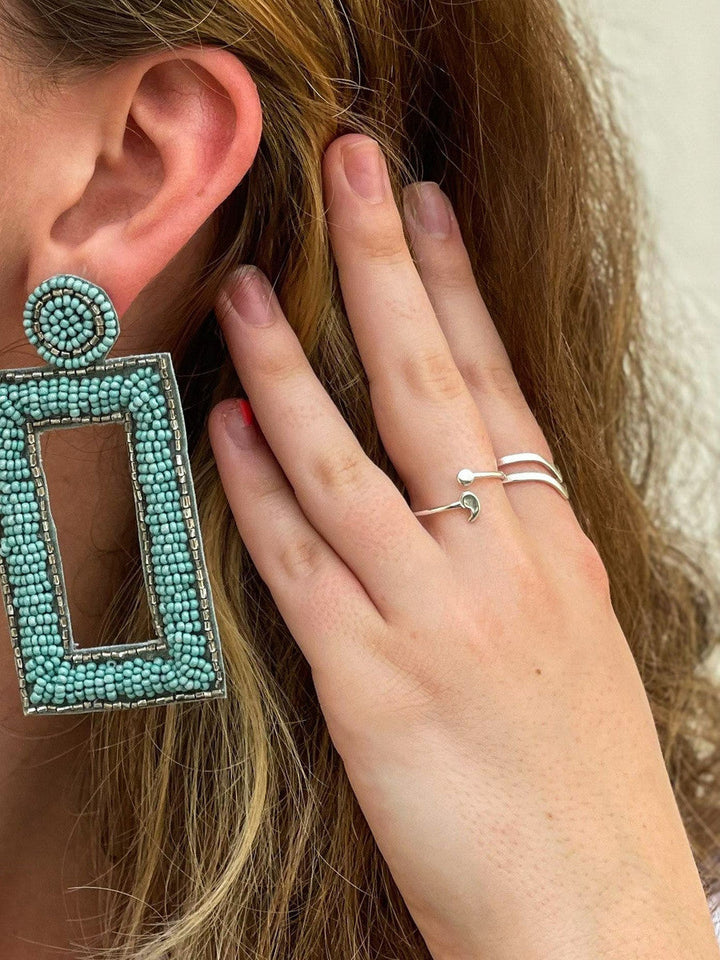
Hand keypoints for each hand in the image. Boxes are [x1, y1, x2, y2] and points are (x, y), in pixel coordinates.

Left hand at [208, 133, 718, 959]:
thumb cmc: (580, 774)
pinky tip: (226, 431)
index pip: (498, 380)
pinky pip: (302, 563)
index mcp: (551, 543)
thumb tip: (459, 485)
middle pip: (433, 383)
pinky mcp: (372, 681)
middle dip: (382, 267)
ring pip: (348, 461)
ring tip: (248, 291)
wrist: (592, 907)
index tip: (422, 205)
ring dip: (287, 368)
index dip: (456, 284)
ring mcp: (434, 614)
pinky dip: (259, 491)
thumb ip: (511, 552)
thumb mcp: (569, 636)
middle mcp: (497, 559)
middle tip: (349, 171)